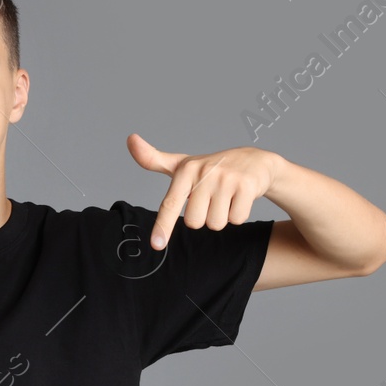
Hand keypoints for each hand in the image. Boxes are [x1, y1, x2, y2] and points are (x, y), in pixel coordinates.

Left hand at [127, 135, 279, 248]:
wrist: (254, 161)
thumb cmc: (211, 168)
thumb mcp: (182, 164)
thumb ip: (153, 159)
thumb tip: (130, 140)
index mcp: (185, 170)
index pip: (170, 204)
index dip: (163, 226)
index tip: (157, 245)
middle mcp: (204, 172)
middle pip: (195, 223)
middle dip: (204, 217)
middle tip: (212, 199)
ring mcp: (226, 179)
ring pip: (216, 224)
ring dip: (222, 216)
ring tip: (226, 197)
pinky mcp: (247, 185)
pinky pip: (236, 219)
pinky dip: (239, 214)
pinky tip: (240, 197)